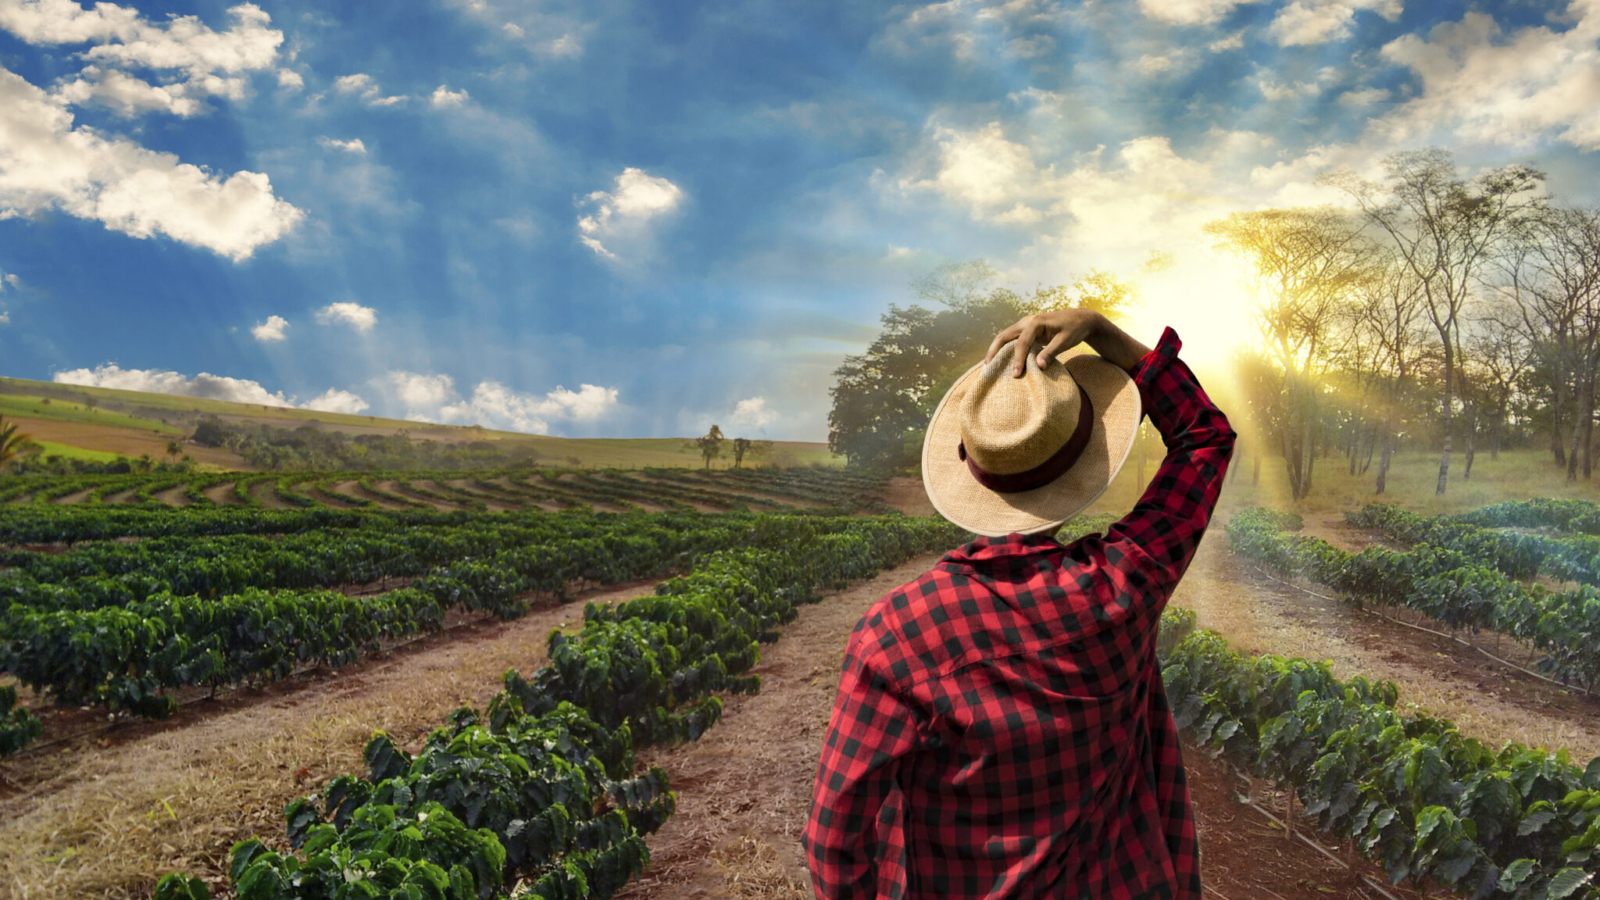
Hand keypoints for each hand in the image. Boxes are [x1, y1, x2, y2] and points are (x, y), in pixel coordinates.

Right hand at [984, 309, 1104, 376]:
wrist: (1081, 319)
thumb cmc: (1074, 329)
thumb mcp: (1065, 341)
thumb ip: (1051, 353)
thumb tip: (1038, 366)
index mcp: (1035, 322)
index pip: (1021, 343)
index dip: (1018, 359)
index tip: (1016, 374)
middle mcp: (1027, 321)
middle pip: (1004, 336)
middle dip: (994, 351)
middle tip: (987, 368)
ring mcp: (1025, 325)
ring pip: (1005, 337)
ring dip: (996, 350)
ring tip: (988, 366)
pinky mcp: (1027, 331)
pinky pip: (1012, 340)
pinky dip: (1004, 349)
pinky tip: (1000, 360)